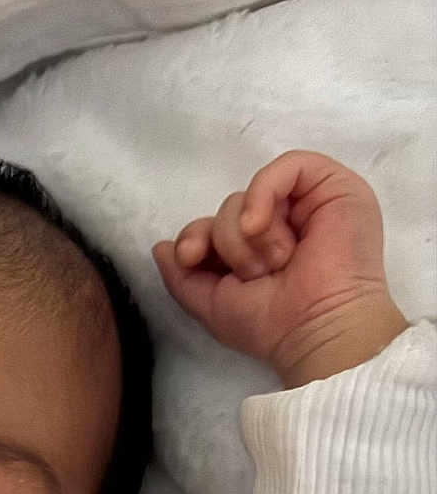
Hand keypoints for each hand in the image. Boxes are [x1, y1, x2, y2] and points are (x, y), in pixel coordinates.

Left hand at [152, 150, 407, 387]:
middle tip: (251, 275)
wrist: (317, 328)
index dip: (195, 236)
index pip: (212, 225)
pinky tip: (259, 225)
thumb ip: (181, 277)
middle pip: (227, 208)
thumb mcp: (211, 304)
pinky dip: (262, 194)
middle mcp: (281, 222)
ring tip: (274, 264)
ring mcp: (307, 203)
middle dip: (227, 244)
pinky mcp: (333, 185)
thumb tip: (160, 246)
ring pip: (249, 193)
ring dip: (249, 237)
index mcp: (255, 248)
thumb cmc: (270, 324)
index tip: (189, 258)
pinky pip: (287, 166)